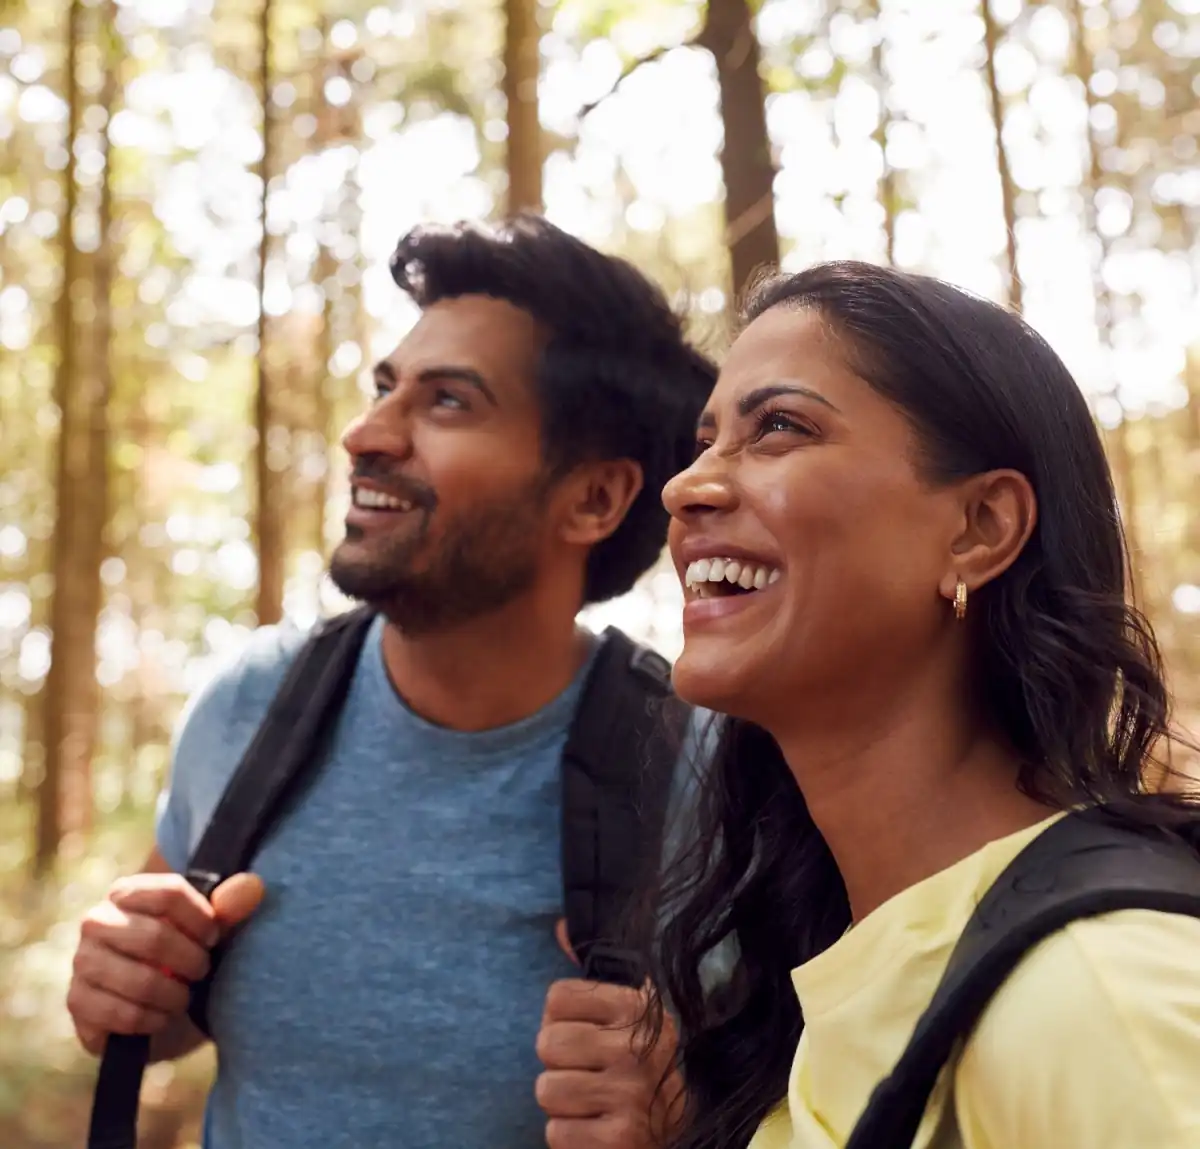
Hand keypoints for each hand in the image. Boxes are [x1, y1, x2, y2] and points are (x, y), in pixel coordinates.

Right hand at [67, 871, 263, 1054]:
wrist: (159, 1004)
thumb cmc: (187, 954)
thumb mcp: (213, 929)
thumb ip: (232, 906)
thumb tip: (253, 886)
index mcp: (128, 891)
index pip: (169, 893)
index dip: (203, 919)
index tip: (214, 938)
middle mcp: (97, 920)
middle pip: (155, 937)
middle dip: (191, 962)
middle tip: (203, 972)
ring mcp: (83, 961)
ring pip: (139, 980)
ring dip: (173, 995)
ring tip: (184, 997)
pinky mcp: (77, 1001)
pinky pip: (119, 1014)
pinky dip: (151, 1020)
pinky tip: (162, 1018)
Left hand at [536, 920, 683, 1148]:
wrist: (674, 1132)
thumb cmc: (636, 1067)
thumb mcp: (625, 1014)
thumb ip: (592, 969)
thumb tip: (561, 927)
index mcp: (639, 1006)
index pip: (557, 998)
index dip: (561, 1020)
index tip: (587, 1034)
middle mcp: (640, 1046)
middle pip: (547, 1043)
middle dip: (559, 1063)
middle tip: (587, 1073)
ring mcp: (632, 1095)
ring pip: (546, 1089)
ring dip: (562, 1102)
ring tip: (591, 1101)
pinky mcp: (621, 1140)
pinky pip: (556, 1132)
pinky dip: (569, 1135)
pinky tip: (596, 1128)